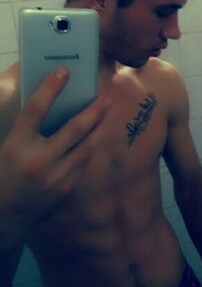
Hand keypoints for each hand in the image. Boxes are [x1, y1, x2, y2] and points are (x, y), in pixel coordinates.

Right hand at [0, 67, 109, 243]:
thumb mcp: (7, 146)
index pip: (35, 109)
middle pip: (74, 128)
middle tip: (104, 95)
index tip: (64, 71)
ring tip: (107, 110)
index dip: (50, 87)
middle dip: (93, 109)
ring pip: (87, 146)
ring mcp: (54, 178)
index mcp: (14, 146)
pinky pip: (84, 161)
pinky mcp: (66, 189)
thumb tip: (51, 98)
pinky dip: (91, 145)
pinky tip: (97, 133)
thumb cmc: (4, 173)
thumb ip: (27, 126)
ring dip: (100, 125)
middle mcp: (36, 162)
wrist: (4, 215)